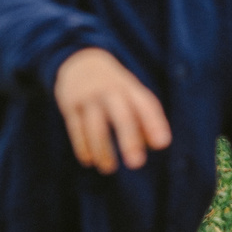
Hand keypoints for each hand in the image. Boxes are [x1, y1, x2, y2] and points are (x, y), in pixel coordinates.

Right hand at [54, 48, 171, 173]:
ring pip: (95, 126)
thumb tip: (156, 145)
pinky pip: (75, 127)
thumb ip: (146, 119)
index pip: (145, 104)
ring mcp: (88, 97)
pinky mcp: (69, 104)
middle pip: (121, 115)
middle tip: (136, 164)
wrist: (80, 62)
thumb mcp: (132, 95)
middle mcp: (109, 90)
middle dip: (129, 139)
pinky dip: (82, 146)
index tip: (162, 144)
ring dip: (102, 150)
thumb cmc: (115, 89)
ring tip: (108, 169)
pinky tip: (89, 161)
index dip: (154, 123)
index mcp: (129, 88)